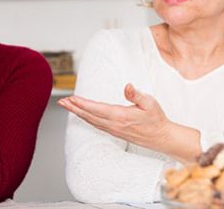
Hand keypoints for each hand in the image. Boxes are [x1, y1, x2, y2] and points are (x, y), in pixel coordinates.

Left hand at [58, 83, 200, 161]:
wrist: (161, 137)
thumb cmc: (156, 119)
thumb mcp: (150, 103)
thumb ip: (136, 95)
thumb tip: (127, 86)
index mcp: (120, 116)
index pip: (97, 109)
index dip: (82, 104)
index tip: (71, 98)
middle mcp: (114, 124)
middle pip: (89, 116)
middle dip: (74, 108)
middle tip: (62, 102)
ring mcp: (113, 129)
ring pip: (91, 121)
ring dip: (78, 113)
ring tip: (67, 106)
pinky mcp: (114, 132)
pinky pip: (96, 124)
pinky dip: (86, 118)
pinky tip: (81, 114)